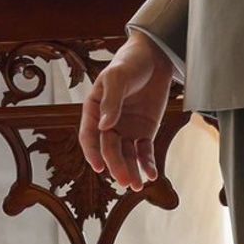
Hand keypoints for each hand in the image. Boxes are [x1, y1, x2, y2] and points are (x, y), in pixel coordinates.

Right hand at [79, 30, 174, 189]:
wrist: (154, 58)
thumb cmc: (130, 63)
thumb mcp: (118, 77)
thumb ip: (111, 101)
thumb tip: (104, 127)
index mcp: (94, 109)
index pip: (89, 135)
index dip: (92, 152)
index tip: (99, 167)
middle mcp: (108, 123)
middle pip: (109, 149)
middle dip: (116, 166)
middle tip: (125, 181)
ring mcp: (126, 129)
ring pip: (126, 155)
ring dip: (130, 170)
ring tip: (137, 185)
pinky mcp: (144, 132)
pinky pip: (144, 152)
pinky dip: (147, 164)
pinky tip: (151, 175)